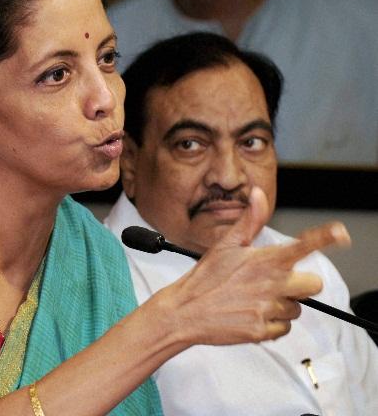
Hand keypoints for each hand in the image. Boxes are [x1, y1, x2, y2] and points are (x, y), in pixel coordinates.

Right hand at [153, 187, 349, 345]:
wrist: (185, 311)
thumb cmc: (205, 278)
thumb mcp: (225, 245)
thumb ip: (249, 221)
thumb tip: (259, 194)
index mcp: (264, 260)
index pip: (303, 246)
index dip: (325, 238)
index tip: (340, 233)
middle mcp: (271, 284)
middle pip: (312, 284)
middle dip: (298, 284)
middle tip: (273, 283)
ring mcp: (267, 309)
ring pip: (296, 308)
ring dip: (281, 305)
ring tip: (253, 300)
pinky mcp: (262, 330)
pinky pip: (283, 328)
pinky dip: (271, 324)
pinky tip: (251, 314)